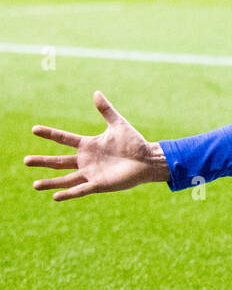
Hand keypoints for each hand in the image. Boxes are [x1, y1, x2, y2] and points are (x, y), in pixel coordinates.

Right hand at [25, 91, 168, 199]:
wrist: (148, 159)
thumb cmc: (134, 143)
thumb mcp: (118, 124)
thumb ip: (106, 110)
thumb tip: (96, 92)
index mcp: (88, 145)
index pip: (64, 138)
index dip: (50, 134)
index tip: (34, 129)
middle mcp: (86, 160)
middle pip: (59, 162)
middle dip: (42, 162)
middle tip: (25, 161)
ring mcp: (91, 173)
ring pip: (66, 179)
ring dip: (51, 183)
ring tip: (35, 185)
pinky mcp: (99, 184)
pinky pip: (81, 190)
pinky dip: (69, 193)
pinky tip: (55, 197)